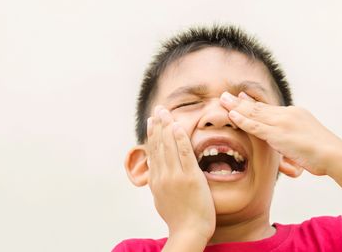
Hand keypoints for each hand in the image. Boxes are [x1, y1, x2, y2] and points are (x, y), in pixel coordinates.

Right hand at [147, 105, 215, 243]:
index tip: (152, 120)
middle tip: (158, 109)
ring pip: (169, 146)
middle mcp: (162, 176)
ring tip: (165, 112)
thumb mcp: (162, 199)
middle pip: (159, 145)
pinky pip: (184, 153)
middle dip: (158, 124)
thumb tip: (156, 174)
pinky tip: (178, 126)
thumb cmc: (179, 218)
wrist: (188, 232)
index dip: (152, 134)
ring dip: (167, 126)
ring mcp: (175, 176)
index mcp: (156, 180)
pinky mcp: (189, 178)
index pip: (153, 152)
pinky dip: (180, 139)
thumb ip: (159, 184)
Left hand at [219, 92, 341, 176]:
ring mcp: (283, 123)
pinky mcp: (279, 134)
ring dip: (236, 107)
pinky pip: (256, 126)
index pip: (269, 107)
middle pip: (259, 106)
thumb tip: (287, 153)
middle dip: (240, 101)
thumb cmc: (325, 155)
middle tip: (225, 95)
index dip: (253, 102)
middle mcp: (288, 114)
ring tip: (222, 100)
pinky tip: (232, 116)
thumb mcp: (307, 143)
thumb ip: (293, 144)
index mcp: (295, 114)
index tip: (241, 96)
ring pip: (255, 113)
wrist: (335, 155)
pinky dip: (243, 120)